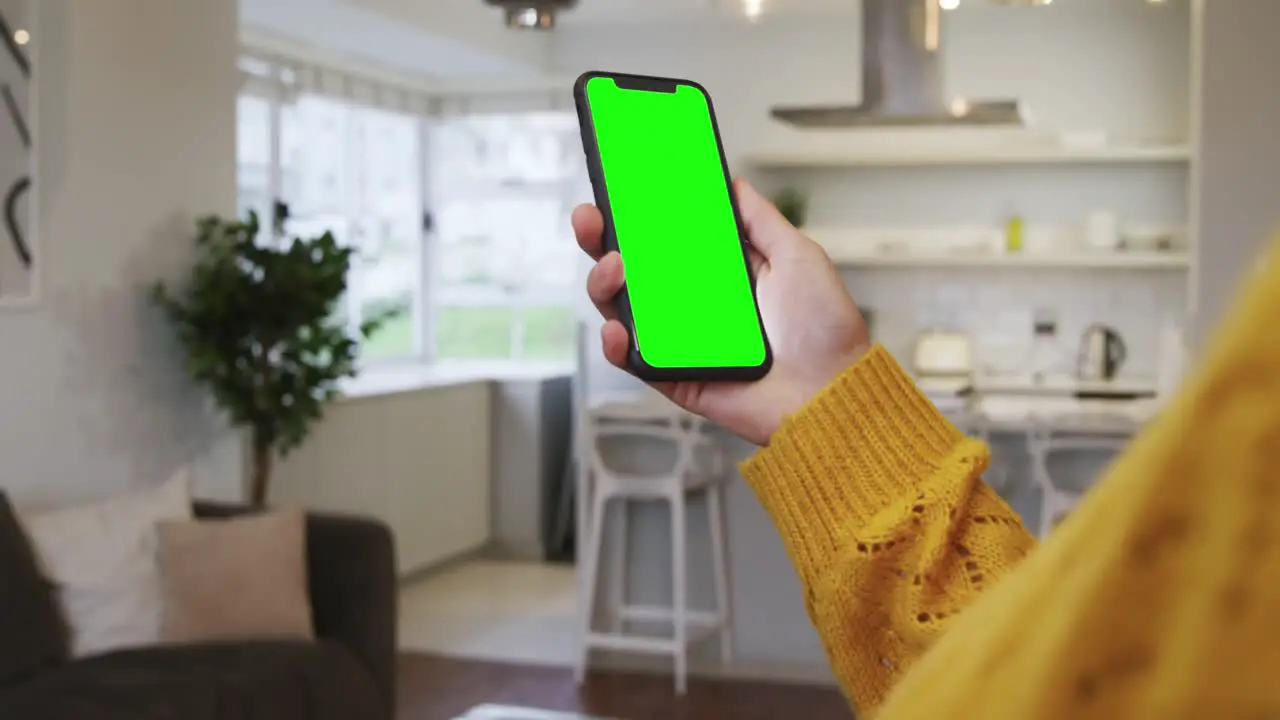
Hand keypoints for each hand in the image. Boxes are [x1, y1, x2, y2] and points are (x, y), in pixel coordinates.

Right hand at [573, 178, 870, 445]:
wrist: (832, 391)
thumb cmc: (823, 328)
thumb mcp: (797, 255)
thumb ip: (760, 219)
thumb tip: (731, 183)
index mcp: (717, 272)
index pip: (663, 237)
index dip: (635, 214)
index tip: (614, 185)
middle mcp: (692, 303)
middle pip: (630, 268)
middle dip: (600, 239)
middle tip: (590, 217)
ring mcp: (679, 340)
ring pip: (622, 308)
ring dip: (603, 284)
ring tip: (614, 268)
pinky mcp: (675, 377)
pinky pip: (633, 360)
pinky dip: (615, 344)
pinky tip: (616, 327)